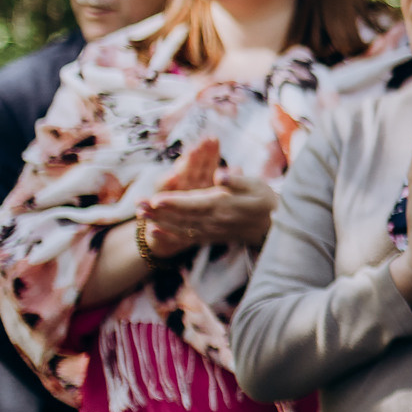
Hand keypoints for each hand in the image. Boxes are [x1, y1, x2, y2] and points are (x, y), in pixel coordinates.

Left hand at [138, 139, 276, 251]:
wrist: (274, 227)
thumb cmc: (265, 200)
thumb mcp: (257, 185)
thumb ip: (236, 180)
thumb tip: (218, 174)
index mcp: (224, 204)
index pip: (194, 203)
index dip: (174, 201)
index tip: (156, 198)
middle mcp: (215, 220)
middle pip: (182, 216)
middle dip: (159, 211)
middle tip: (138, 205)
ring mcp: (212, 230)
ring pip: (181, 227)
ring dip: (160, 221)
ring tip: (141, 215)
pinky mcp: (211, 236)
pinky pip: (187, 237)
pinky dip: (170, 235)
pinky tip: (155, 231)